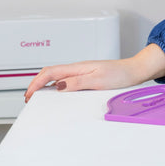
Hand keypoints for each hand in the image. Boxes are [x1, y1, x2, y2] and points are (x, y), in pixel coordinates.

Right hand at [24, 44, 164, 101]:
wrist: (135, 71)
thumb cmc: (121, 74)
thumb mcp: (98, 80)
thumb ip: (78, 82)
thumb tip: (58, 86)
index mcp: (78, 67)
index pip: (50, 72)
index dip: (36, 82)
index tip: (28, 94)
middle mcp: (78, 69)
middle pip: (51, 73)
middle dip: (37, 84)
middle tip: (29, 97)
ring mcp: (82, 73)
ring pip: (58, 77)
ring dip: (46, 85)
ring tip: (39, 97)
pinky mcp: (88, 78)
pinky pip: (67, 81)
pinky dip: (57, 87)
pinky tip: (58, 94)